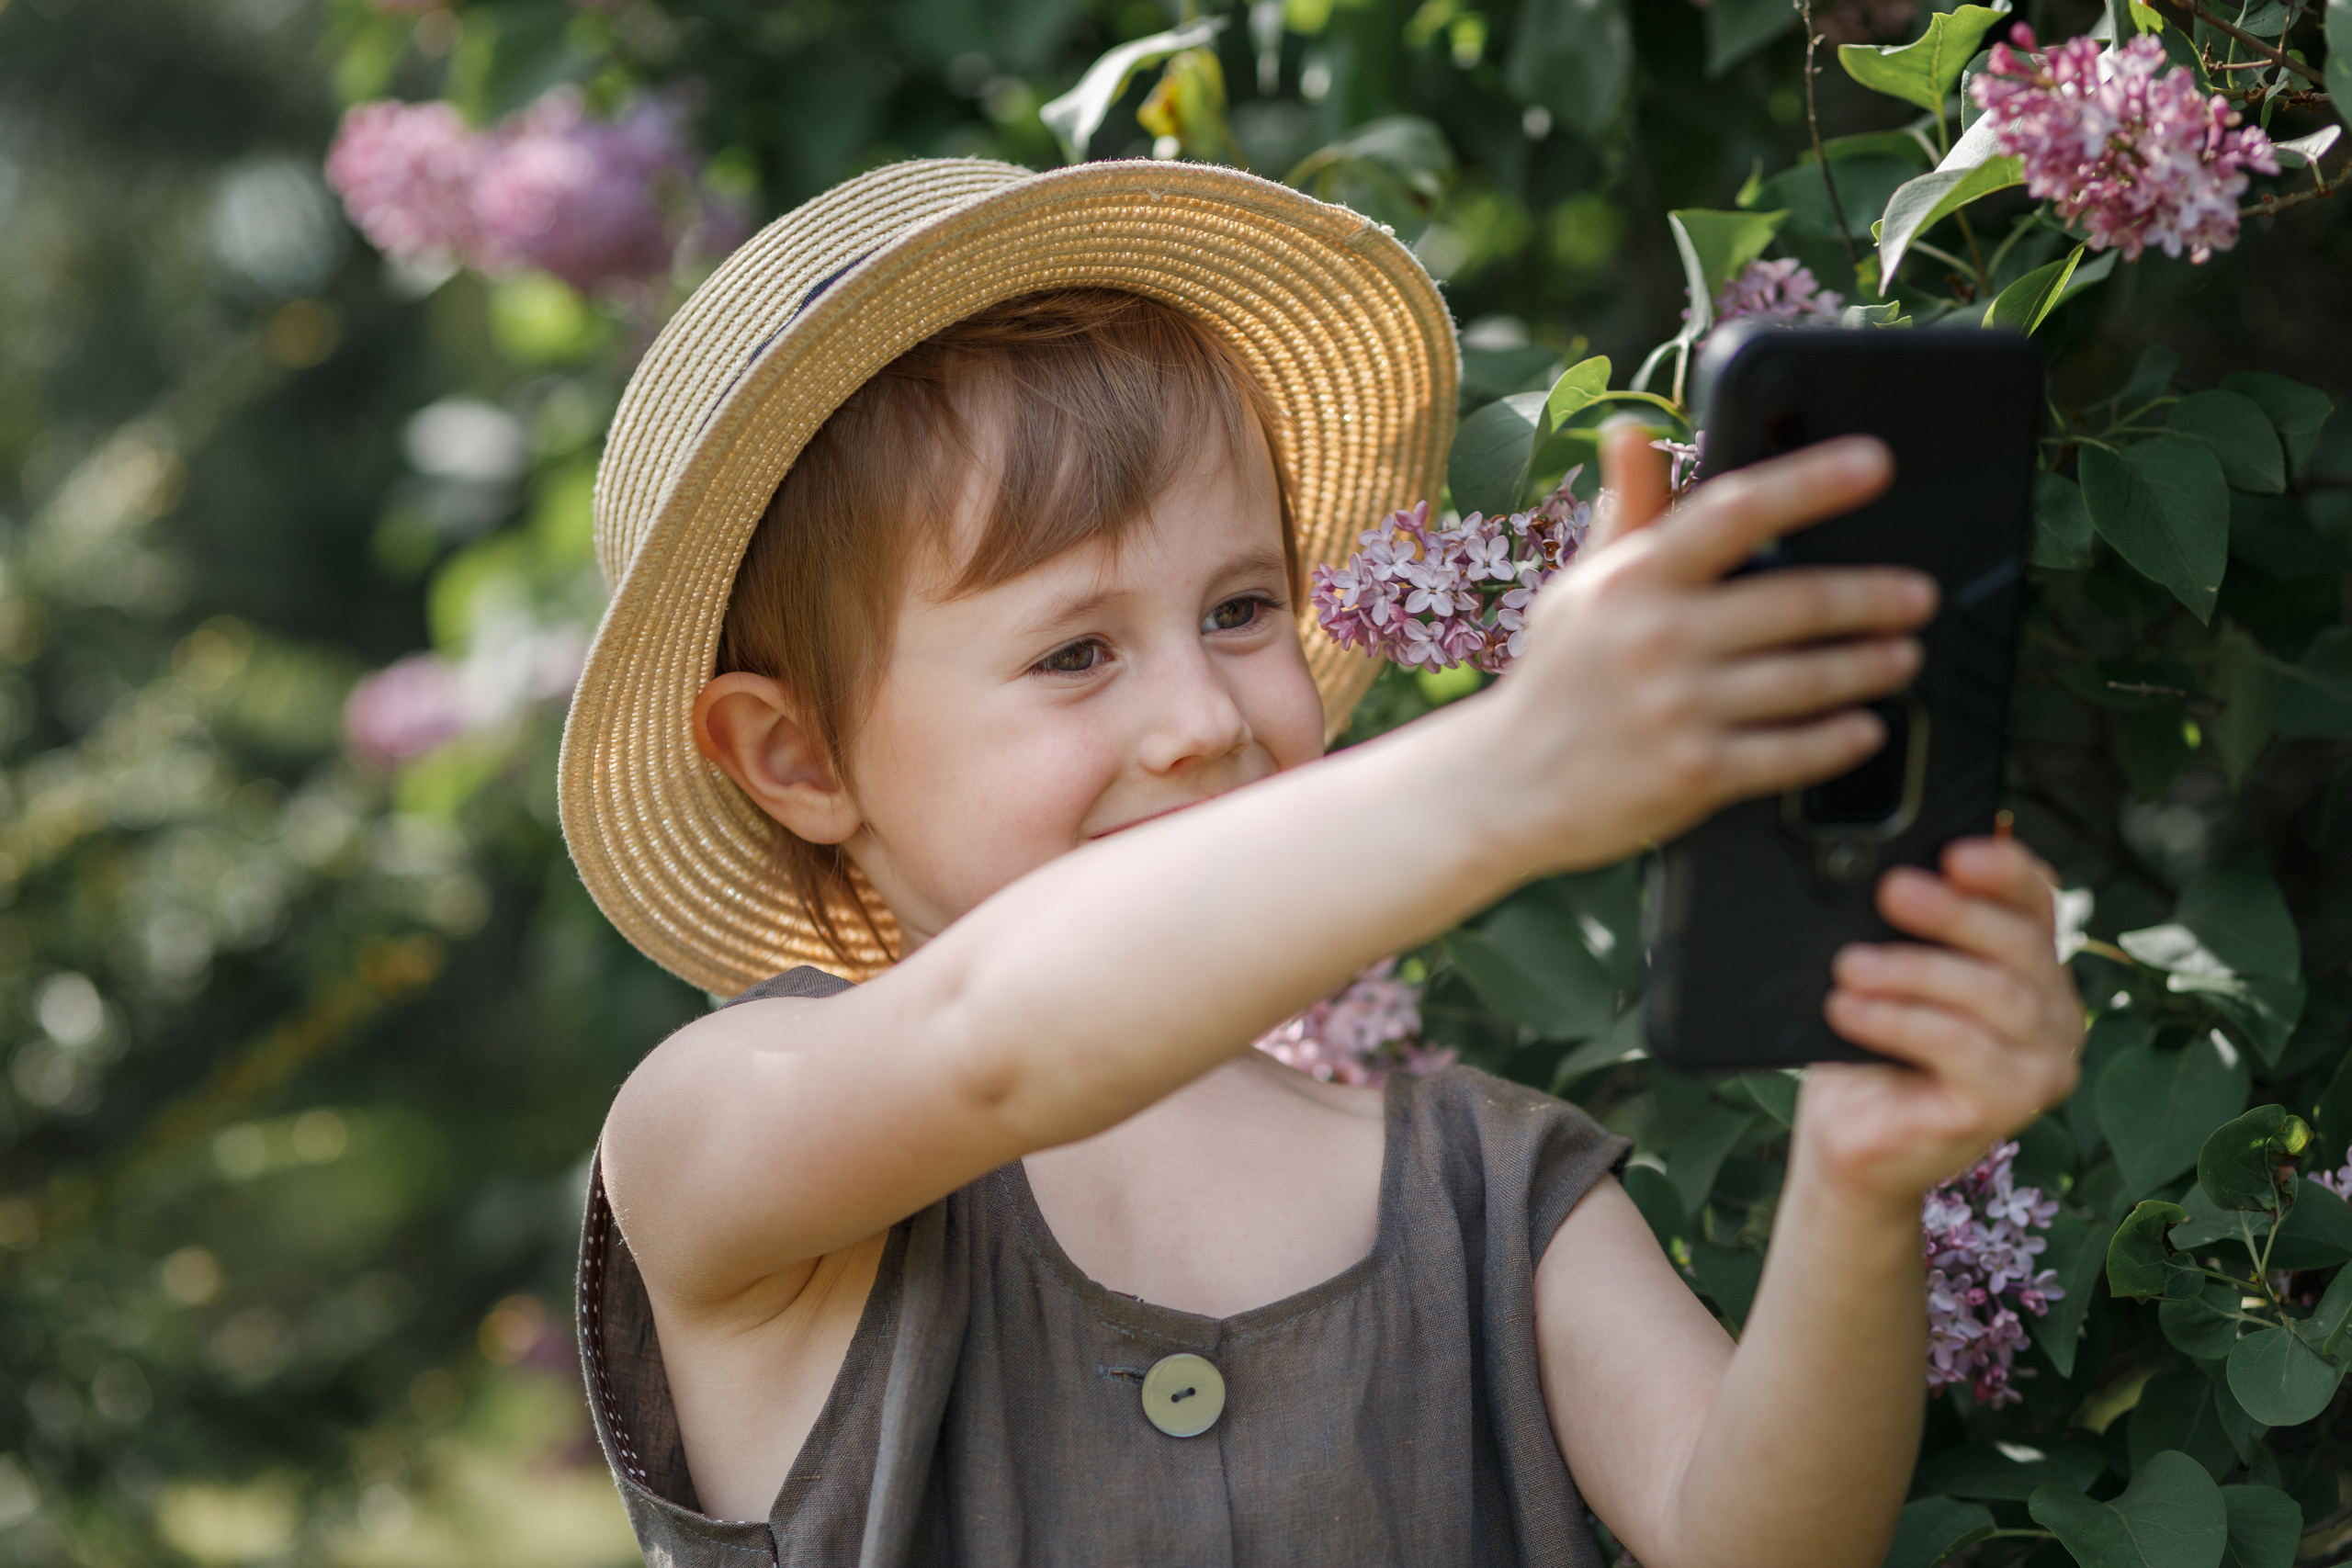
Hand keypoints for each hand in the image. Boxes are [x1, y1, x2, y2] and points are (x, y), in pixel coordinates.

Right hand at [1478, 423, 1937, 873]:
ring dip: (1869, 667)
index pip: (1734, 511)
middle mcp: (1657, 636)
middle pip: (1795, 602)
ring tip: (1903, 655)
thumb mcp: (1582, 587)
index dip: (1811, 482)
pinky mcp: (1693, 773)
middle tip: (1917, 595)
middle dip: (1872, 597)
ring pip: (1806, 680)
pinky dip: (1838, 741)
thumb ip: (1628, 512)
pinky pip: (1790, 754)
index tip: (1874, 464)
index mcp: (1635, 579)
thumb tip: (1629, 431)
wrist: (1506, 785)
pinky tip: (1865, 728)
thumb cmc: (1556, 679)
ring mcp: (1677, 707)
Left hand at [1802, 835, 2086, 1204]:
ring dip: (1914, 970)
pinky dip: (1901, 1021)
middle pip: (2019, 943)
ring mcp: (2042, 1062)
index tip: (1953, 850)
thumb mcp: (1885, 972)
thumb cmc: (1870, 1047)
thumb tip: (1895, 863)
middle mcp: (2053, 1010)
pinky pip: (1963, 1047)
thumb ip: (1906, 922)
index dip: (2002, 870)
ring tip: (1849, 965)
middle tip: (1888, 891)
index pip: (2034, 901)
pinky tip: (1849, 1009)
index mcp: (2030, 964)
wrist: (1851, 1134)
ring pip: (1994, 994)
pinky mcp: (2012, 1103)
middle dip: (1951, 912)